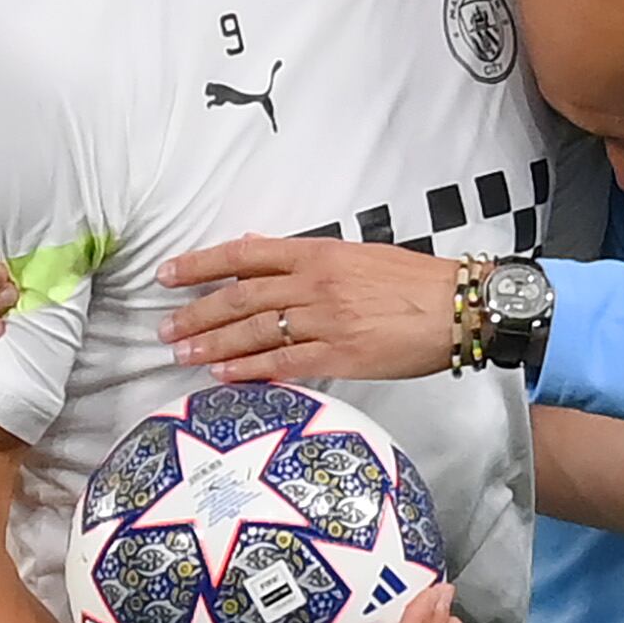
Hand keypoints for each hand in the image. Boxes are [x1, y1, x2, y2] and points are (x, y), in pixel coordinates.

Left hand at [157, 236, 458, 382]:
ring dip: (212, 344)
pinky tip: (224, 375)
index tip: (168, 274)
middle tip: (165, 328)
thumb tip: (254, 247)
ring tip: (182, 353)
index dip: (200, 265)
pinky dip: (249, 369)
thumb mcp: (356, 253)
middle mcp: (315, 284)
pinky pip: (283, 362)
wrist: (458, 306)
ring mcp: (325, 321)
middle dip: (196, 314)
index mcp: (318, 254)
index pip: (245, 256)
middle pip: (240, 298)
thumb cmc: (414, 280)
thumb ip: (305, 255)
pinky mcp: (340, 355)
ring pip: (254, 332)